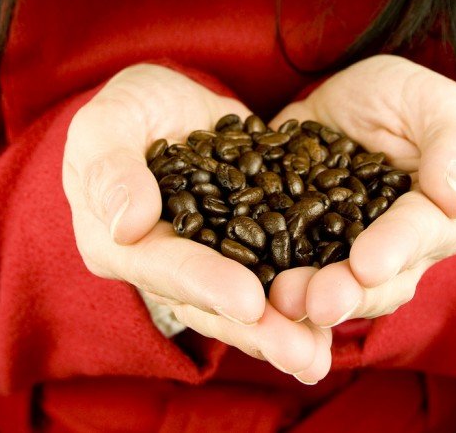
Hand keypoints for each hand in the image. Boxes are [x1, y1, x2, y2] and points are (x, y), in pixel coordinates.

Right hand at [62, 64, 332, 382]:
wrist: (167, 100)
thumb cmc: (125, 108)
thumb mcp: (107, 125)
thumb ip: (111, 171)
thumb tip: (128, 225)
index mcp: (120, 245)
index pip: (164, 267)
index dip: (206, 285)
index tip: (249, 302)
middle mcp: (166, 266)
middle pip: (212, 303)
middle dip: (258, 330)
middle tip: (302, 355)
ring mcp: (210, 258)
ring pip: (249, 299)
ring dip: (288, 325)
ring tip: (325, 354)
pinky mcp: (248, 242)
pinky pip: (278, 269)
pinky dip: (308, 287)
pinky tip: (348, 307)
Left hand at [265, 55, 455, 329]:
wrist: (343, 98)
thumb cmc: (402, 95)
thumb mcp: (432, 101)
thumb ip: (453, 145)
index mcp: (441, 214)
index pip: (421, 233)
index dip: (394, 249)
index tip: (366, 266)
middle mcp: (400, 248)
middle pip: (380, 280)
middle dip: (348, 293)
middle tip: (315, 302)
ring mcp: (350, 253)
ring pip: (338, 287)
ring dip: (310, 299)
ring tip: (280, 299)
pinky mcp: (306, 248)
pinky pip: (292, 271)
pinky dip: (275, 283)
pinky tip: (254, 289)